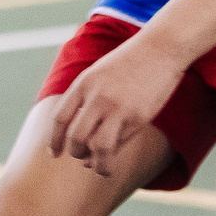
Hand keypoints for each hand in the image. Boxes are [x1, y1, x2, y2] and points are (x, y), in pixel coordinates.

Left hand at [48, 34, 186, 176]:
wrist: (161, 47)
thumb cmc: (131, 61)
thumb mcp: (100, 73)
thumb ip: (87, 96)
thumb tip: (81, 128)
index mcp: (84, 84)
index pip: (60, 118)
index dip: (54, 140)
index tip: (54, 154)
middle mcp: (97, 97)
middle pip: (75, 137)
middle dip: (75, 153)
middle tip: (82, 158)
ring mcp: (118, 108)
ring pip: (97, 147)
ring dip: (95, 163)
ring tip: (99, 167)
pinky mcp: (138, 116)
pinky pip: (121, 143)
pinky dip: (115, 154)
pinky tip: (115, 157)